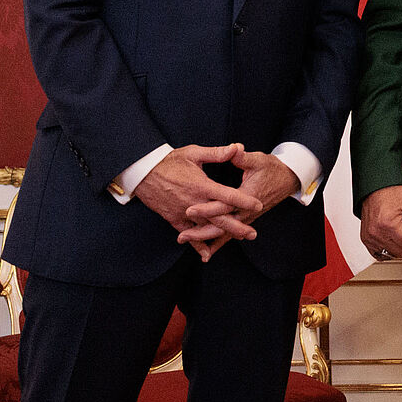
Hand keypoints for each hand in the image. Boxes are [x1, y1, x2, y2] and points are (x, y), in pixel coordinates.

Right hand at [133, 144, 262, 261]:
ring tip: (239, 239)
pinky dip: (197, 244)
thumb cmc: (169, 161)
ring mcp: (183, 213)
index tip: (258, 205)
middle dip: (238, 226)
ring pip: (206, 228)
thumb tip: (237, 147)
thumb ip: (217, 153)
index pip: (227, 195)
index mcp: (201, 185)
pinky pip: (188, 234)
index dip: (244, 201)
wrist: (143, 173)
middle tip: (253, 233)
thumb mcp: (193, 153)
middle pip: (219, 218)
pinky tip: (206, 254)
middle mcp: (194, 202)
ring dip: (222, 235)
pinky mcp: (174, 219)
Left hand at [177, 150, 300, 255]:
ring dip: (204, 238)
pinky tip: (205, 252)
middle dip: (200, 231)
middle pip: (221, 225)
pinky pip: (229, 235)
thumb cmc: (271, 168)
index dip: (206, 208)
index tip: (189, 209)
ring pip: (224, 233)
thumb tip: (234, 149)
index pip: (224, 205)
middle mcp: (247, 211)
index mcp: (247, 195)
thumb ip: (243, 157)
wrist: (287, 179)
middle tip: (182, 234)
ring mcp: (246, 218)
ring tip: (184, 239)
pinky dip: (217, 243)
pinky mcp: (245, 220)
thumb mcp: (258, 160)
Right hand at [360, 186, 401, 260]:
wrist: (376, 186)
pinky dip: (388, 247)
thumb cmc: (392, 191)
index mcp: (388, 224)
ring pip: (393, 255)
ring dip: (398, 244)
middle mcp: (376, 234)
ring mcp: (369, 238)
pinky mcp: (365, 240)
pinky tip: (389, 235)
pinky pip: (381, 255)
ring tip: (396, 227)